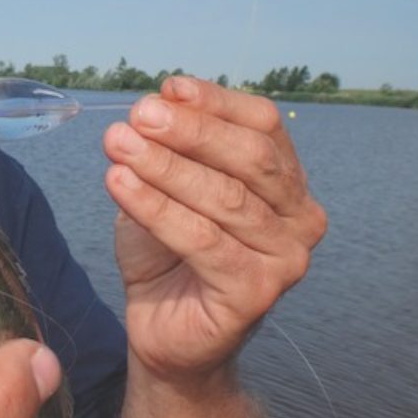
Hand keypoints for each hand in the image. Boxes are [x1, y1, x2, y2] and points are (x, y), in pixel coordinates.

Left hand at [102, 76, 326, 380]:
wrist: (163, 329)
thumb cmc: (168, 253)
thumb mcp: (166, 186)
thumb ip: (172, 146)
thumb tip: (161, 100)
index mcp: (286, 181)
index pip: (262, 125)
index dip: (215, 102)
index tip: (167, 88)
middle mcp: (300, 217)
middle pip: (250, 157)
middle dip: (190, 131)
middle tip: (138, 115)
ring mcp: (286, 258)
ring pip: (224, 198)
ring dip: (164, 166)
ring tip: (117, 145)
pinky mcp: (258, 292)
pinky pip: (202, 239)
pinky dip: (155, 207)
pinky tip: (119, 184)